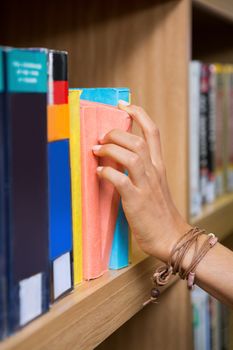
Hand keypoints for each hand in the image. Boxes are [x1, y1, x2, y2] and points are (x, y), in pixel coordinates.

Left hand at [92, 102, 190, 261]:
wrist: (170, 237)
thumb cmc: (158, 212)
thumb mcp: (153, 185)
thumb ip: (140, 170)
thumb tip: (116, 158)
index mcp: (158, 166)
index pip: (153, 132)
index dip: (139, 114)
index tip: (124, 105)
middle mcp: (154, 171)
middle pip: (138, 140)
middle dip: (117, 133)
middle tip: (102, 137)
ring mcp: (146, 186)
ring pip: (132, 155)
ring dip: (111, 149)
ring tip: (97, 150)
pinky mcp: (137, 201)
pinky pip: (121, 180)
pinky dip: (107, 173)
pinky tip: (99, 172)